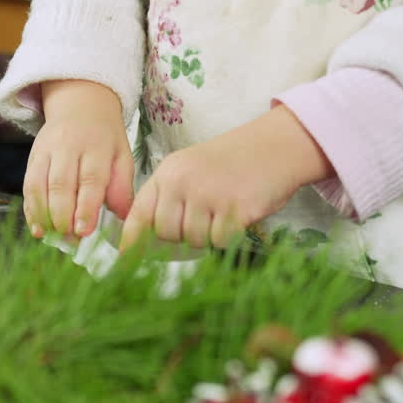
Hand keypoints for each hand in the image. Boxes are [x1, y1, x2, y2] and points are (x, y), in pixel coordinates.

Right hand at [23, 80, 134, 239]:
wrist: (80, 103)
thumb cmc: (104, 138)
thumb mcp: (121, 155)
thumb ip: (122, 186)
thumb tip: (124, 217)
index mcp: (96, 147)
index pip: (90, 180)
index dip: (86, 208)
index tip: (84, 231)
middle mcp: (69, 147)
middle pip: (61, 184)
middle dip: (63, 215)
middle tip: (69, 238)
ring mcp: (47, 151)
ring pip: (40, 185)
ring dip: (44, 214)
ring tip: (51, 236)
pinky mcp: (33, 157)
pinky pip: (28, 185)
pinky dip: (30, 209)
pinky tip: (37, 227)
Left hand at [119, 105, 334, 249]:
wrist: (275, 145)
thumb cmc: (231, 162)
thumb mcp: (190, 169)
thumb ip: (167, 196)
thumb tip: (144, 236)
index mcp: (168, 172)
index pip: (139, 213)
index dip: (132, 239)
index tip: (126, 257)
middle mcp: (183, 182)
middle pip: (166, 233)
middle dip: (181, 235)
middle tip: (202, 219)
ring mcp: (208, 195)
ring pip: (193, 239)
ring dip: (207, 235)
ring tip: (222, 212)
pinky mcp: (234, 208)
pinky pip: (220, 240)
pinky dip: (228, 235)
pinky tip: (237, 214)